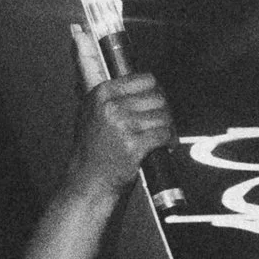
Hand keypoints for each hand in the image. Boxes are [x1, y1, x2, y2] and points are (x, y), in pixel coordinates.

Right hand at [65, 73, 174, 194]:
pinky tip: (165, 146)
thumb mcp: (94, 112)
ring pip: (163, 116)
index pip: (146, 79)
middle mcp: (111, 107)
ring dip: (169, 127)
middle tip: (163, 122)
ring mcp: (122, 125)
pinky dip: (169, 140)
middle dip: (165, 111)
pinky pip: (164, 134)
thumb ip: (115, 96)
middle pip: (158, 97)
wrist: (89, 178)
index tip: (158, 102)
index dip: (157, 91)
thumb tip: (147, 83)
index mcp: (102, 93)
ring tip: (164, 135)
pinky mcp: (133, 145)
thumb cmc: (93, 149)